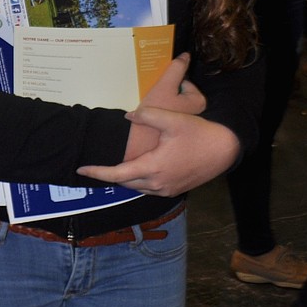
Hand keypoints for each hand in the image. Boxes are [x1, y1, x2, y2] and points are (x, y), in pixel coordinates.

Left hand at [77, 109, 239, 196]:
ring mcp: (167, 189)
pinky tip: (136, 171)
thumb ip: (148, 115)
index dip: (97, 172)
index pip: (117, 175)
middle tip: (93, 167)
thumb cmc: (199, 133)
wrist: (226, 149)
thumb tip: (128, 116)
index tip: (81, 169)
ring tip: (111, 168)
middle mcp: (158, 184)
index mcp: (153, 167)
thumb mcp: (173, 120)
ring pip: (137, 188)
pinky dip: (138, 181)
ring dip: (124, 179)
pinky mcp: (175, 190)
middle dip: (108, 176)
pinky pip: (149, 189)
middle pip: (125, 183)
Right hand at [121, 53, 205, 161]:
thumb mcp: (163, 86)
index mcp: (198, 103)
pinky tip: (150, 122)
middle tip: (156, 101)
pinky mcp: (176, 134)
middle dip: (168, 96)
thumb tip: (186, 55)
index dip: (171, 84)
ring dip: (163, 106)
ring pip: (174, 107)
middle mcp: (197, 116)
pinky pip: (169, 120)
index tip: (162, 91)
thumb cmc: (152, 114)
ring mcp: (187, 126)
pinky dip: (161, 118)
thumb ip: (176, 69)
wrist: (136, 143)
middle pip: (180, 95)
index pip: (185, 83)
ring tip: (152, 111)